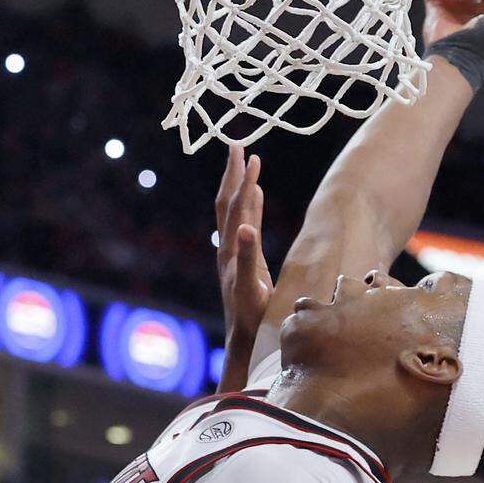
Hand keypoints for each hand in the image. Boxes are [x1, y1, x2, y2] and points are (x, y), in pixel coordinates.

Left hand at [215, 144, 272, 347]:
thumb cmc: (251, 317)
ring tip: (247, 160)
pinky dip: (250, 203)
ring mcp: (234, 252)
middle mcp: (228, 247)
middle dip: (233, 172)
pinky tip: (256, 192)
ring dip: (240, 184)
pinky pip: (244, 223)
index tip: (253, 156)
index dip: (244, 182)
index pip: (236, 208)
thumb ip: (249, 258)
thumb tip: (246, 229)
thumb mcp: (251, 288)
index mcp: (230, 250)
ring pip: (234, 210)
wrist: (244, 339)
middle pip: (227, 201)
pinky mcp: (242, 259)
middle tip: (237, 144)